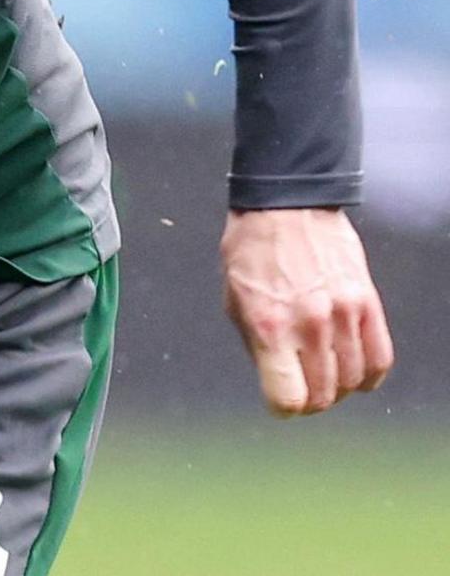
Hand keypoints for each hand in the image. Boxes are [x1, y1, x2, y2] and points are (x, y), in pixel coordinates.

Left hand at [222, 207, 394, 415]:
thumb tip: (277, 379)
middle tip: (302, 389)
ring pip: (351, 381)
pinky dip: (368, 375)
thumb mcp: (234, 301)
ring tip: (325, 376)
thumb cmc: (251, 252)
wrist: (286, 206)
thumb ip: (257, 344)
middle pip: (322, 395)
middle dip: (310, 401)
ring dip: (338, 388)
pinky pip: (380, 359)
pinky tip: (354, 371)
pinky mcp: (367, 304)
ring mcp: (343, 315)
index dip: (283, 406)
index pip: (287, 397)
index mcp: (269, 326)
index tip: (280, 400)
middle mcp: (309, 326)